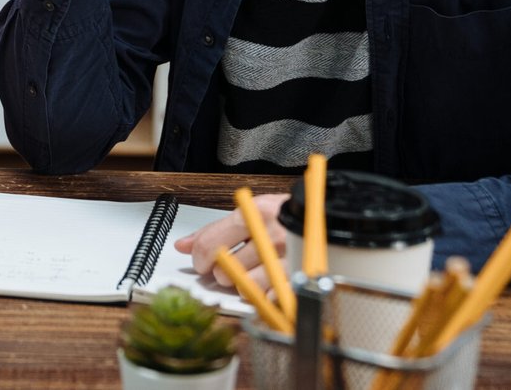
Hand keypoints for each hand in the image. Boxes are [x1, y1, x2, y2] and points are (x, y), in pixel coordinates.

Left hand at [175, 192, 289, 286]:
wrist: (327, 220)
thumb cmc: (287, 215)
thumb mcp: (251, 211)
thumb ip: (214, 229)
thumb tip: (183, 245)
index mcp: (256, 214)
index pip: (211, 243)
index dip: (199, 257)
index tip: (200, 260)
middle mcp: (272, 236)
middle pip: (225, 269)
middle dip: (222, 271)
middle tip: (232, 262)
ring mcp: (287, 259)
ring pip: (244, 286)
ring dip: (242, 282)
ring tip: (251, 270)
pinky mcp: (299, 279)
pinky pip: (267, 297)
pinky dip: (262, 293)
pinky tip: (266, 280)